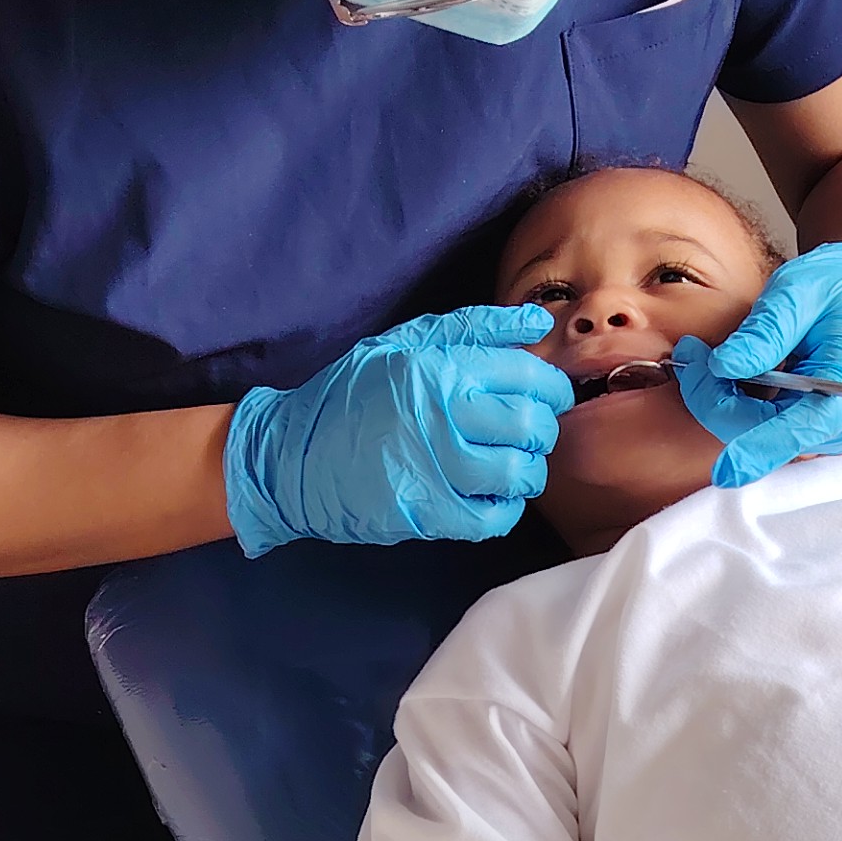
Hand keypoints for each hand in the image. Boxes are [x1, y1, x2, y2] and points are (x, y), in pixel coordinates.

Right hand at [223, 306, 572, 553]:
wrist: (289, 456)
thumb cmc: (350, 395)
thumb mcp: (404, 343)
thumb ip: (473, 329)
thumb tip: (536, 322)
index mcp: (440, 367)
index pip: (529, 376)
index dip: (552, 389)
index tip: (546, 397)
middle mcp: (441, 414)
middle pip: (531, 425)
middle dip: (542, 430)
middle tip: (528, 432)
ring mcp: (434, 467)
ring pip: (518, 473)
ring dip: (527, 471)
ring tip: (511, 464)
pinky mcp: (426, 512)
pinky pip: (494, 518)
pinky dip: (504, 509)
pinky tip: (491, 495)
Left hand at [672, 241, 841, 488]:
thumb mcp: (801, 291)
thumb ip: (766, 332)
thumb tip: (725, 366)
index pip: (803, 428)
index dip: (761, 448)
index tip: (726, 468)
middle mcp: (839, 417)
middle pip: (764, 432)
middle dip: (717, 399)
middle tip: (691, 352)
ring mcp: (822, 427)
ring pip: (754, 431)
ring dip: (721, 399)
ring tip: (702, 355)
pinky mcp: (805, 425)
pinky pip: (759, 425)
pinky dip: (734, 400)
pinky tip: (725, 370)